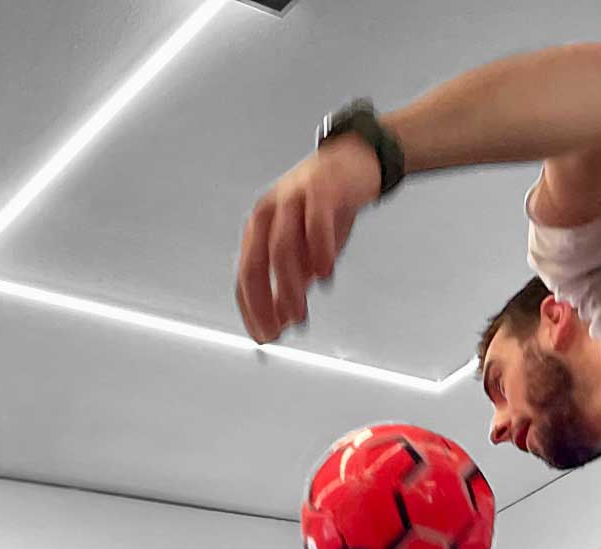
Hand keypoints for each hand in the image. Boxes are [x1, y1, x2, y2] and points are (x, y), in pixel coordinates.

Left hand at [236, 138, 383, 342]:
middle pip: (255, 262)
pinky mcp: (321, 190)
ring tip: (299, 314)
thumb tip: (283, 317)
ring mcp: (293, 198)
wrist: (355, 161)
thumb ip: (294, 279)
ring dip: (288, 286)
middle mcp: (270, 212)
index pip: (245, 274)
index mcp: (261, 227)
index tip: (263, 336)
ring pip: (281, 247)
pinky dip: (318, 250)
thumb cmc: (326, 206)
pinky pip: (315, 223)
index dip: (252, 309)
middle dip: (263, 302)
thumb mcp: (306, 248)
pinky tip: (324, 275)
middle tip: (277, 331)